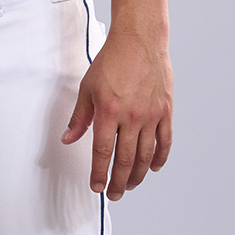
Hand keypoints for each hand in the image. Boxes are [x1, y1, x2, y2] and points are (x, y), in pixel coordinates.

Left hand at [61, 30, 172, 200]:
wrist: (139, 39)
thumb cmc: (112, 59)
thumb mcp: (88, 86)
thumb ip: (80, 116)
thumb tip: (68, 138)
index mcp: (108, 110)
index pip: (102, 151)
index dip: (99, 173)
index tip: (96, 186)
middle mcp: (131, 116)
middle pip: (125, 160)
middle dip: (118, 181)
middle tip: (114, 194)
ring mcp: (151, 115)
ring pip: (145, 155)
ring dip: (137, 175)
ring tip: (130, 184)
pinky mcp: (165, 110)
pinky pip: (165, 141)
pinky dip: (159, 158)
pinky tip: (152, 167)